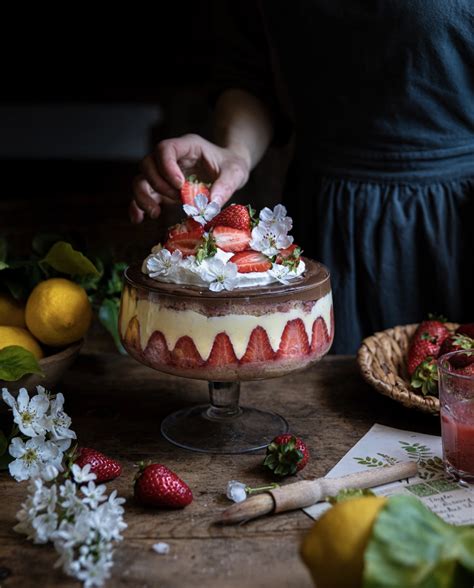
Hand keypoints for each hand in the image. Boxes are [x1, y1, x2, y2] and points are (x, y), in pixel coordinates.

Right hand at [130, 134, 250, 222]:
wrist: (228, 170)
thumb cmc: (231, 166)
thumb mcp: (236, 173)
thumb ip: (225, 186)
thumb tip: (210, 206)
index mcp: (187, 147)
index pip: (166, 149)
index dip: (167, 167)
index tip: (180, 185)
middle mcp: (171, 158)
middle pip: (148, 164)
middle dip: (158, 185)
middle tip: (179, 199)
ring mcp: (163, 173)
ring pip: (141, 179)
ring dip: (144, 197)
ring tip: (156, 213)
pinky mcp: (161, 189)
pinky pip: (143, 194)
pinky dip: (137, 206)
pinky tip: (138, 219)